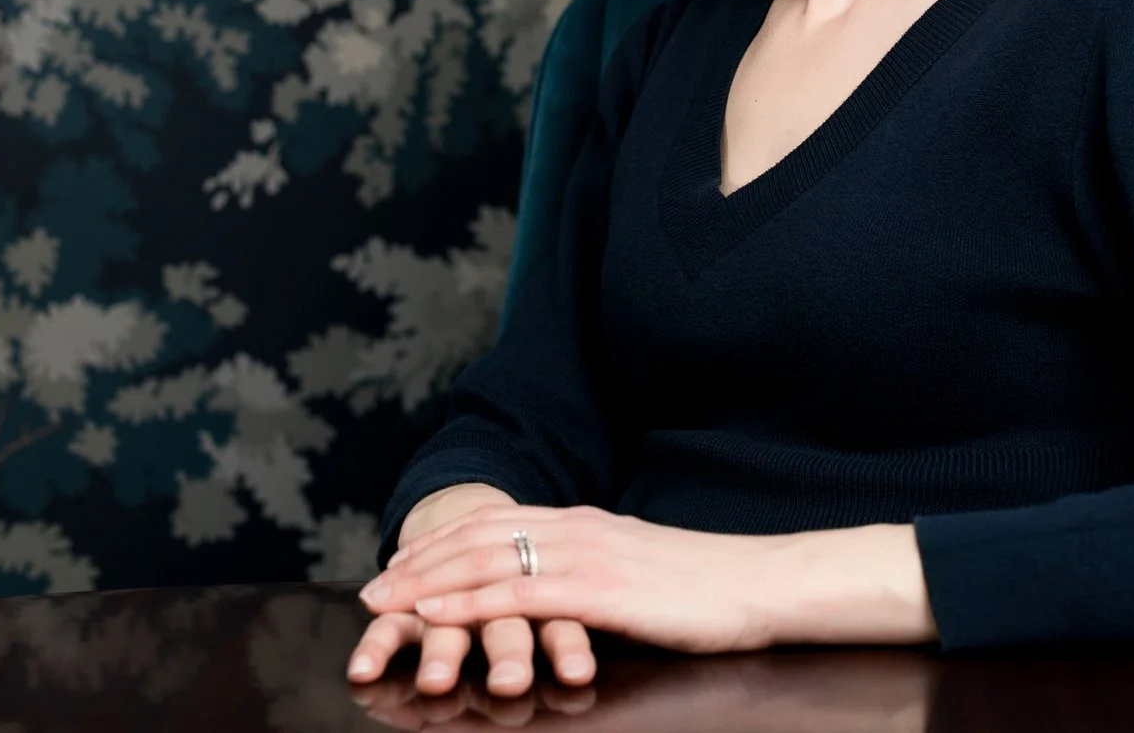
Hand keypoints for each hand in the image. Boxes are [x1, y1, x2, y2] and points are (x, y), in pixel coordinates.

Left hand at [358, 502, 786, 666]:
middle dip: (420, 560)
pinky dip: (469, 600)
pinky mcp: (597, 591)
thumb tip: (569, 584)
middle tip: (374, 584)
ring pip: (486, 560)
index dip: (444, 539)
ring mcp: (585, 556)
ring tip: (385, 599)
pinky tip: (437, 611)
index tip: (403, 559)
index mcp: (585, 522)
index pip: (498, 521)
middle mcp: (576, 528)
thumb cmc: (708, 587)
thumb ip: (598, 568)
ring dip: (427, 580)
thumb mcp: (640, 568)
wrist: (759, 584)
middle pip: (478, 536)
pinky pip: (519, 593)